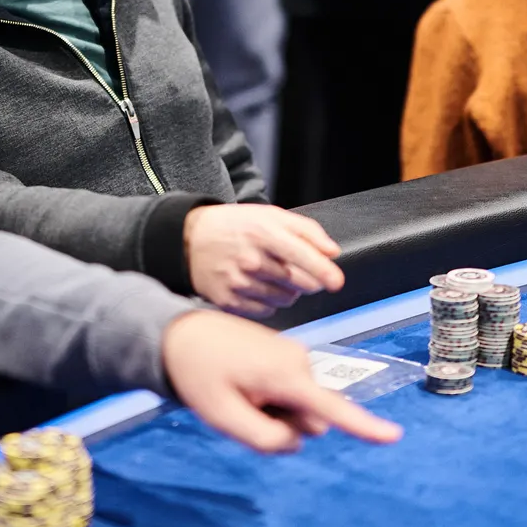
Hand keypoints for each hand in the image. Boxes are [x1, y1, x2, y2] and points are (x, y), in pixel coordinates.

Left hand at [161, 311, 402, 453]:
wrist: (179, 333)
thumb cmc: (199, 375)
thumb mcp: (224, 417)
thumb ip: (264, 439)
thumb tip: (296, 441)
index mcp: (285, 376)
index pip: (330, 408)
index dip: (363, 426)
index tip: (393, 436)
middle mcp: (299, 361)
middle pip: (311, 418)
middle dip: (284, 423)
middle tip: (242, 407)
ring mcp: (295, 355)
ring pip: (300, 406)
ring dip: (275, 410)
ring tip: (240, 392)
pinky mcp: (287, 354)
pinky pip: (290, 391)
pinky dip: (271, 396)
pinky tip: (243, 383)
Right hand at [184, 204, 343, 317]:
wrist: (189, 239)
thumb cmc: (234, 226)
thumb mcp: (269, 215)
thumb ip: (306, 230)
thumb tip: (332, 252)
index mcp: (264, 233)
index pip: (303, 256)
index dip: (325, 271)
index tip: (336, 282)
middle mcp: (251, 260)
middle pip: (300, 283)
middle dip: (306, 280)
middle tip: (295, 270)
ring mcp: (239, 283)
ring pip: (285, 299)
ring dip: (287, 291)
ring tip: (271, 276)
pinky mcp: (229, 301)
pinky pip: (266, 311)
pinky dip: (268, 302)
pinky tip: (257, 287)